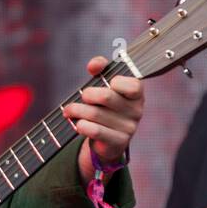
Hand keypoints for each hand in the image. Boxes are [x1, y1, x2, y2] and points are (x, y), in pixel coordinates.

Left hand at [62, 54, 144, 168]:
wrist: (108, 140)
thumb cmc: (106, 106)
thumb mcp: (105, 85)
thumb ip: (101, 68)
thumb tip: (94, 65)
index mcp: (137, 95)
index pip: (133, 85)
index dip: (116, 81)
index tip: (106, 82)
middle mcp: (137, 111)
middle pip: (106, 97)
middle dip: (87, 94)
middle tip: (82, 96)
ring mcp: (129, 128)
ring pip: (95, 114)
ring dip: (76, 110)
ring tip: (69, 110)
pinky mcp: (119, 142)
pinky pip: (95, 131)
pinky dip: (81, 125)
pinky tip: (77, 124)